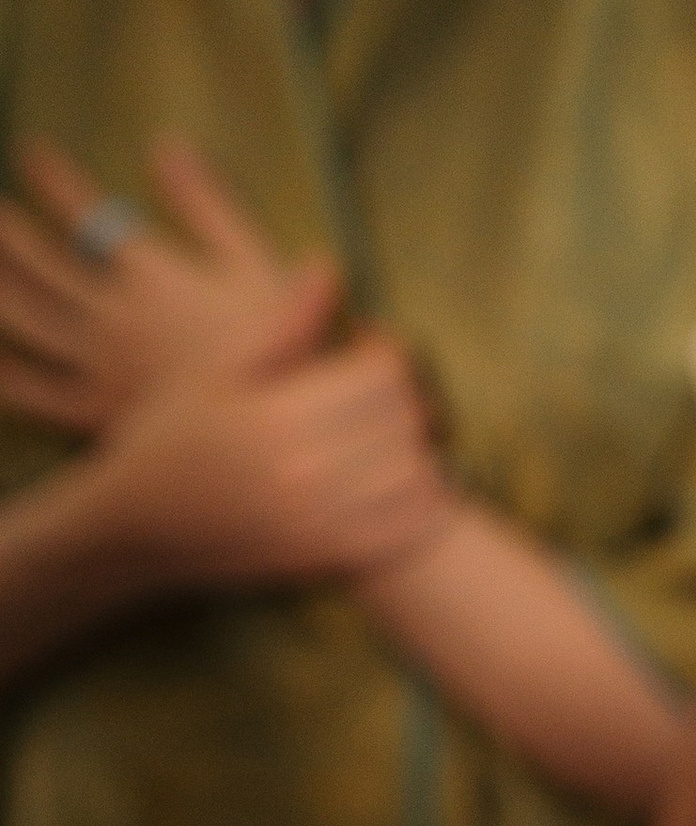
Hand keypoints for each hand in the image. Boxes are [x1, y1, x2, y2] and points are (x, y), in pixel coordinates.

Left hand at [0, 139, 341, 433]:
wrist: (275, 427)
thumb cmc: (279, 342)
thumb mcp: (254, 260)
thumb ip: (206, 205)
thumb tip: (167, 145)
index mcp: (149, 271)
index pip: (87, 211)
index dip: (53, 179)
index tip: (30, 152)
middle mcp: (111, 312)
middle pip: (40, 260)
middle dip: (8, 228)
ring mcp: (97, 362)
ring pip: (26, 314)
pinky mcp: (94, 411)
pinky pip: (34, 387)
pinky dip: (3, 369)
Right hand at [97, 331, 452, 594]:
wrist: (141, 527)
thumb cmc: (173, 436)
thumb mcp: (215, 372)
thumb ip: (280, 322)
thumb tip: (328, 265)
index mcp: (275, 417)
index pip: (382, 372)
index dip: (388, 351)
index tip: (370, 348)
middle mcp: (301, 475)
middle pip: (406, 419)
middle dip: (407, 395)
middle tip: (389, 387)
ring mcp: (320, 524)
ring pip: (418, 472)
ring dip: (420, 445)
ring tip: (395, 429)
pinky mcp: (330, 560)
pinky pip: (410, 525)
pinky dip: (423, 497)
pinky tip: (401, 476)